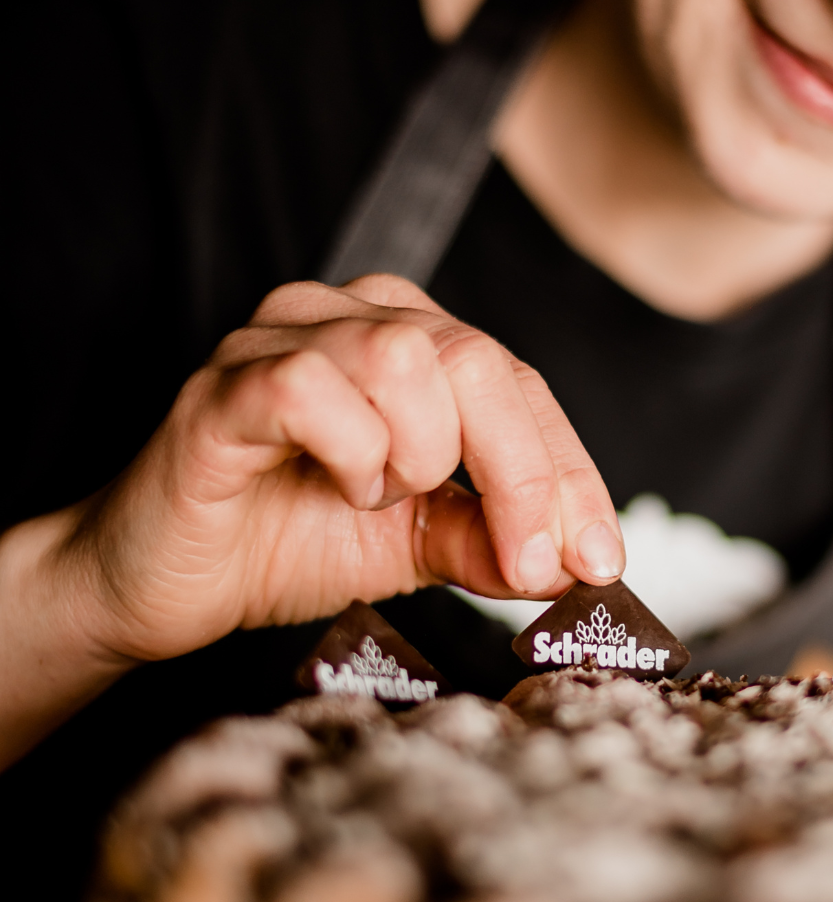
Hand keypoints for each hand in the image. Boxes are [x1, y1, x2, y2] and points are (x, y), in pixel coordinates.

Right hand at [51, 273, 625, 669]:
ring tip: (383, 500)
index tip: (599, 559)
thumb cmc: (284, 540)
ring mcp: (279, 341)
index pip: (518, 383)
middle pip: (476, 358)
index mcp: (405, 339)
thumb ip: (494, 540)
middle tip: (525, 563)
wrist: (164, 585)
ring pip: (401, 356)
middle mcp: (346, 316)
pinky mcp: (222, 389)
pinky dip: (351, 451)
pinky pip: (310, 387)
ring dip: (420, 453)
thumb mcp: (418, 546)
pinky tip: (341, 488)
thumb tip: (578, 562)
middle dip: (522, 474)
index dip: (569, 473)